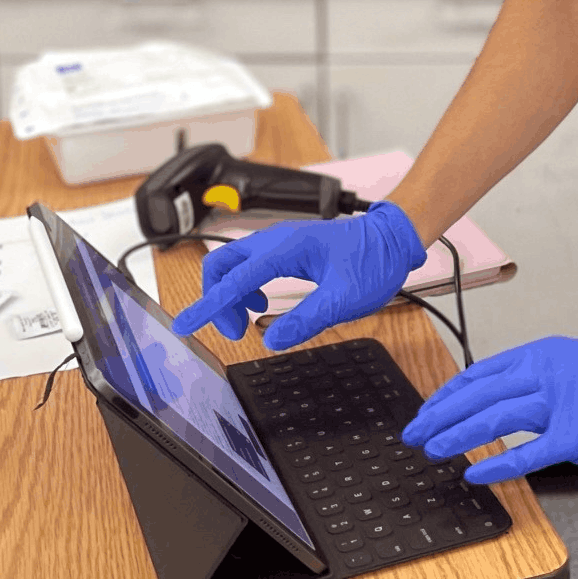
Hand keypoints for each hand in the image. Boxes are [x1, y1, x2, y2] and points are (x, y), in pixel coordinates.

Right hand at [170, 201, 427, 350]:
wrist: (394, 237)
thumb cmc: (374, 262)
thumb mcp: (344, 299)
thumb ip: (306, 319)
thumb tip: (270, 341)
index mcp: (286, 248)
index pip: (234, 280)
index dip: (207, 306)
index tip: (183, 326)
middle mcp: (277, 240)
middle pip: (222, 265)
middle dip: (216, 300)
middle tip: (236, 332)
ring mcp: (281, 241)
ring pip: (234, 265)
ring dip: (231, 296)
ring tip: (250, 322)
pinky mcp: (287, 248)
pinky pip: (251, 266)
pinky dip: (245, 288)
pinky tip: (263, 305)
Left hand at [400, 336, 577, 484]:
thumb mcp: (568, 363)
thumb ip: (534, 378)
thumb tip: (497, 399)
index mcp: (538, 354)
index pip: (479, 373)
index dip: (447, 393)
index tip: (427, 410)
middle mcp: (542, 372)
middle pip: (476, 393)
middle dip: (439, 414)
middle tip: (414, 433)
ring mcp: (557, 402)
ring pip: (492, 417)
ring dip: (457, 435)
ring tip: (432, 448)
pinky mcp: (574, 434)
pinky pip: (526, 453)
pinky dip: (496, 466)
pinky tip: (475, 474)